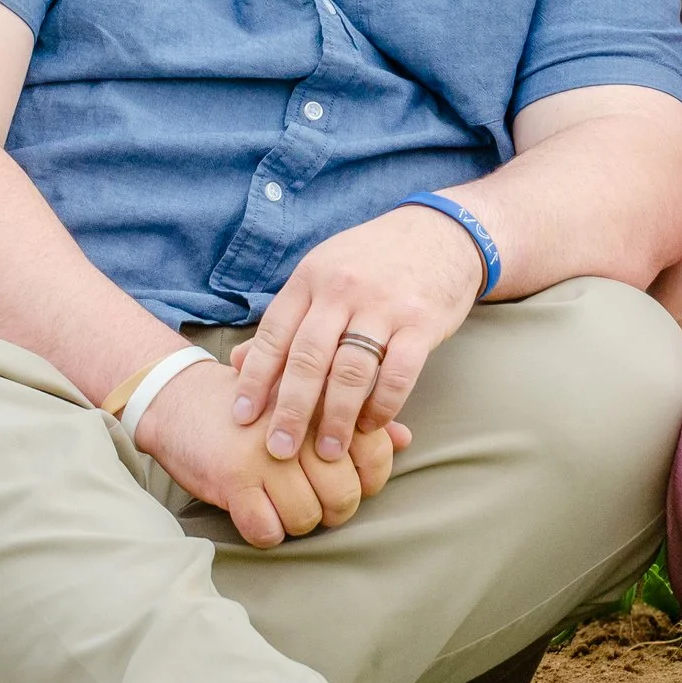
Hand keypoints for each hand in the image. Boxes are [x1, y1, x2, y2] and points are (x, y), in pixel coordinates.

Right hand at [141, 359, 411, 547]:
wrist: (178, 398)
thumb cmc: (253, 405)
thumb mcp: (304, 400)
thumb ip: (355, 419)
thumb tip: (406, 439)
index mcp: (321, 401)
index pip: (373, 452)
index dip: (371, 479)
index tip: (355, 483)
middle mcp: (299, 427)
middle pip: (343, 493)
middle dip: (336, 511)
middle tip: (320, 504)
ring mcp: (265, 455)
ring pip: (307, 518)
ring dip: (299, 523)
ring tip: (286, 507)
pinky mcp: (233, 479)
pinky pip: (267, 531)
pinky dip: (267, 533)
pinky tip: (259, 515)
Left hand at [233, 203, 486, 462]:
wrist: (442, 231)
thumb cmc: (374, 261)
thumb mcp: (323, 274)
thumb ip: (288, 319)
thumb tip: (239, 362)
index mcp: (312, 277)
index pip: (275, 333)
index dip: (255, 379)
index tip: (242, 418)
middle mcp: (344, 289)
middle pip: (309, 358)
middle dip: (291, 410)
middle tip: (279, 449)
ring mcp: (384, 305)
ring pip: (351, 371)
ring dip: (337, 418)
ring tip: (328, 450)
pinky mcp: (422, 321)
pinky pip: (398, 373)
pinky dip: (383, 405)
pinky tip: (372, 424)